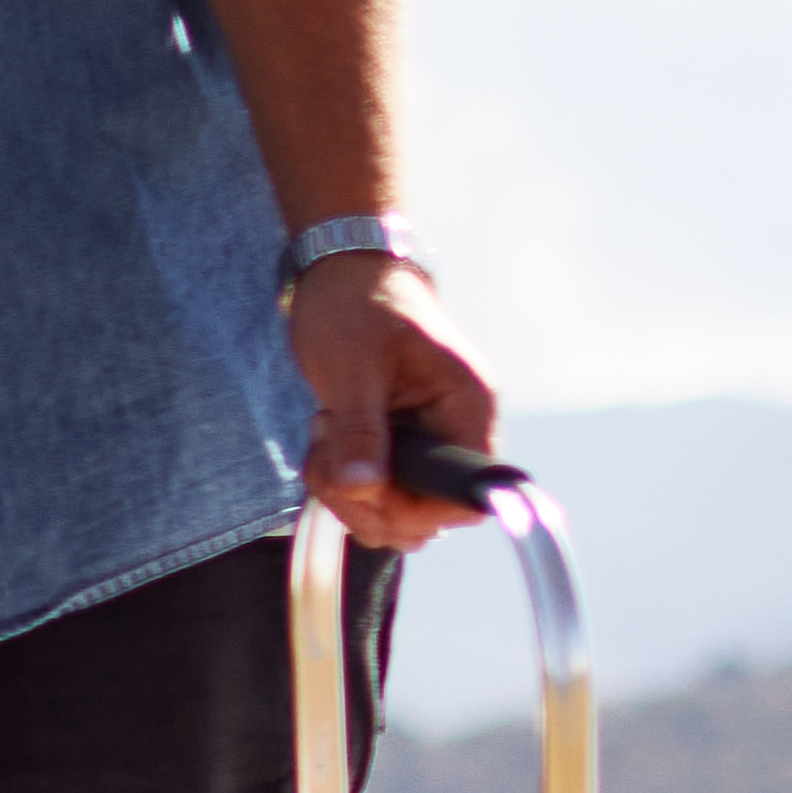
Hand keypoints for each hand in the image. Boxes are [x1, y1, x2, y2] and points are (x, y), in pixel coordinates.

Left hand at [293, 253, 499, 544]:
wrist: (341, 275)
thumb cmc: (355, 306)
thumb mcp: (352, 366)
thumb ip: (359, 429)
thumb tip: (363, 487)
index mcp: (467, 409)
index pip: (468, 496)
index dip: (416, 509)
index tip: (365, 485)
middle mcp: (456, 432)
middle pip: (427, 517)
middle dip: (366, 502)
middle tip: (326, 452)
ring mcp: (427, 442)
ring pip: (394, 512)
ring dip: (346, 493)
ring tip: (322, 435)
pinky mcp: (397, 447)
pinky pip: (374, 493)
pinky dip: (340, 482)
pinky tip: (323, 442)